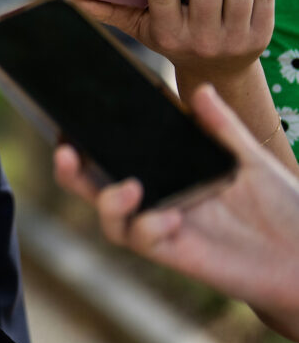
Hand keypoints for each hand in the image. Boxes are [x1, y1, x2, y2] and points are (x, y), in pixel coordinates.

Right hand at [53, 85, 298, 339]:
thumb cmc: (283, 209)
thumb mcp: (251, 159)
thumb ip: (222, 127)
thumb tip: (200, 90)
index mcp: (168, 173)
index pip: (115, 155)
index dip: (86, 141)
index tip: (70, 120)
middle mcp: (157, 199)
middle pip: (94, 187)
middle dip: (69, 172)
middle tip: (65, 150)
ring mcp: (163, 227)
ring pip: (109, 219)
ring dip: (105, 201)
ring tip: (128, 189)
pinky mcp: (176, 253)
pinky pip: (143, 240)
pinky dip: (147, 225)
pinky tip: (170, 216)